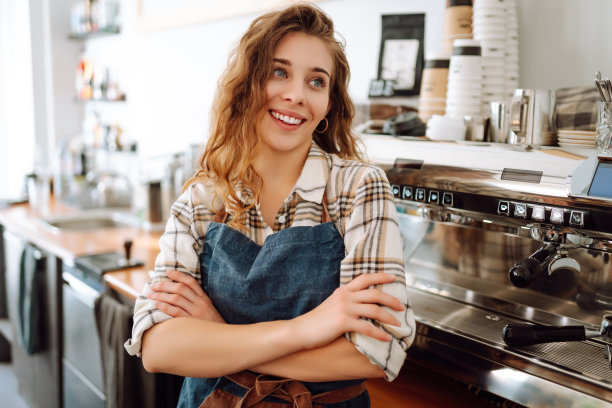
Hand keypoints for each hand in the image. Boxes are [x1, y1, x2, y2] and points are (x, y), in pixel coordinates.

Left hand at [148, 269, 224, 322]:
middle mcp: (200, 303)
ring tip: (151, 295)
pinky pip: (176, 312)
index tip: (167, 272)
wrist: (220, 338)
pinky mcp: (192, 322)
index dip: (178, 275)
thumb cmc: (211, 324)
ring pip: (176, 299)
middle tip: (153, 285)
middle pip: (180, 289)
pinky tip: (157, 304)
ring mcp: (196, 312)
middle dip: (165, 285)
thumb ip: (196, 300)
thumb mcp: (208, 309)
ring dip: (161, 295)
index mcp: (204, 298)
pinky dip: (165, 307)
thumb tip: (179, 293)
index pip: (190, 282)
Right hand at [290, 273, 404, 349]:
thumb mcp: (332, 304)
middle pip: (374, 294)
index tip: (393, 278)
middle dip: (391, 299)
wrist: (300, 330)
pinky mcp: (343, 322)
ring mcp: (344, 308)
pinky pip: (367, 328)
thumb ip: (346, 301)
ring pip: (374, 310)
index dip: (380, 277)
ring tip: (398, 324)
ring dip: (389, 318)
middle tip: (401, 306)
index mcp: (343, 291)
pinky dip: (379, 333)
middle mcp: (345, 296)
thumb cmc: (317, 321)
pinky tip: (386, 338)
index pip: (365, 278)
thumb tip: (362, 304)